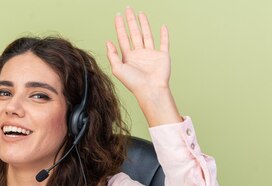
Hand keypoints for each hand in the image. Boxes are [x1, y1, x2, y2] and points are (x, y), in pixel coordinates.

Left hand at [106, 7, 180, 124]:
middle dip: (130, 21)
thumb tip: (107, 42)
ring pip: (147, 35)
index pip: (123, 38)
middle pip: (134, 33)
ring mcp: (151, 54)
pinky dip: (164, 35)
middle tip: (128, 9)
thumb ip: (112, 55)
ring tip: (140, 14)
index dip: (120, 26)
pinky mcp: (162, 56)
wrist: (150, 90)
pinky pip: (164, 43)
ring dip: (144, 24)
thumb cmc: (134, 83)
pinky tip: (162, 27)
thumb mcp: (118, 69)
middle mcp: (139, 54)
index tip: (118, 16)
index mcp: (129, 57)